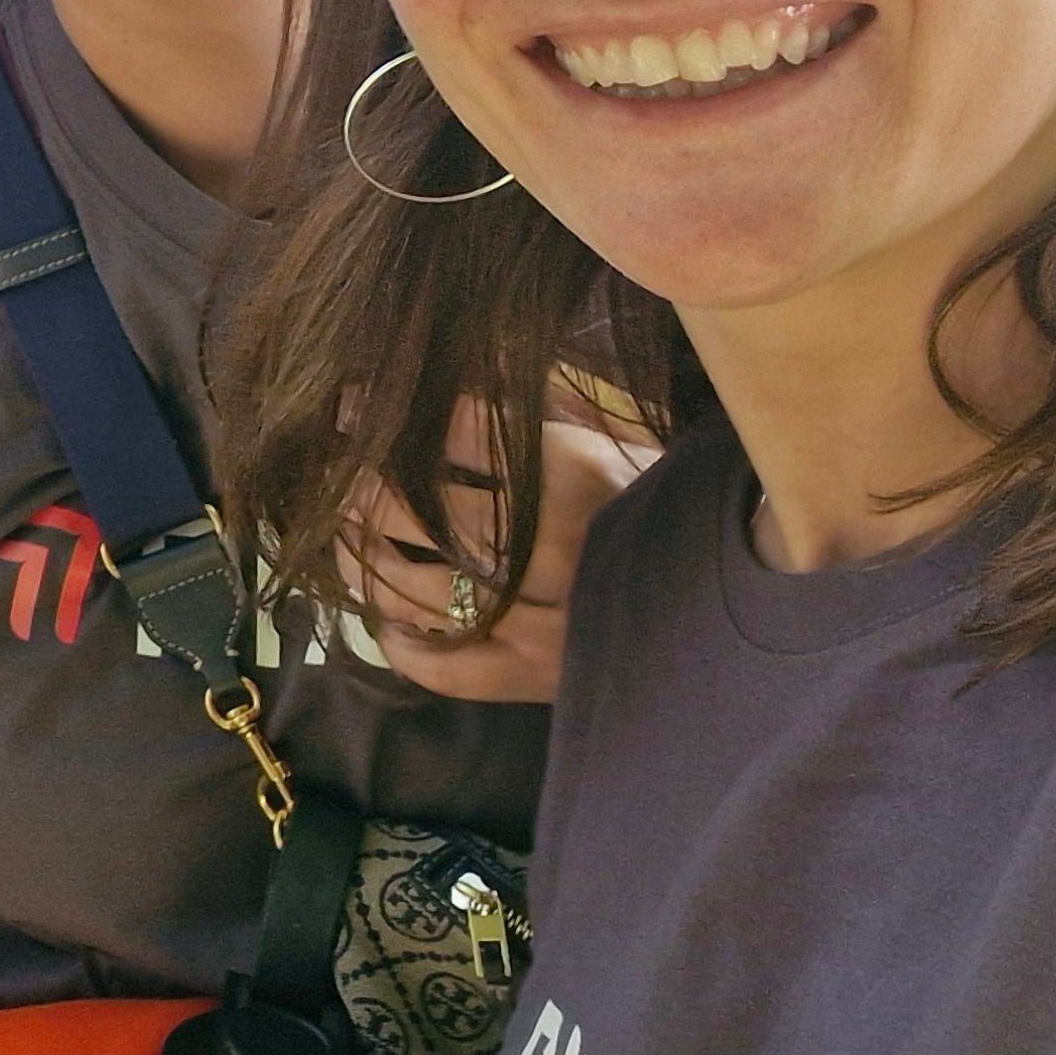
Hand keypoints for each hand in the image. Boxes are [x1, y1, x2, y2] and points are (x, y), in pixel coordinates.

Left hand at [340, 388, 653, 704]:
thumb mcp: (602, 438)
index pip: (455, 436)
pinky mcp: (533, 676)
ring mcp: (540, 620)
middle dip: (363, 487)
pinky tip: (387, 618)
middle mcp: (551, 549)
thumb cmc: (653, 503)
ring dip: (364, 556)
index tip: (350, 405)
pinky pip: (444, 667)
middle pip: (422, 513)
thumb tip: (444, 378)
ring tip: (345, 533)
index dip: (391, 419)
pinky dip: (401, 643)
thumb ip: (525, 415)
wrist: (718, 600)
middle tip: (337, 473)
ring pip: (418, 588)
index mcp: (574, 476)